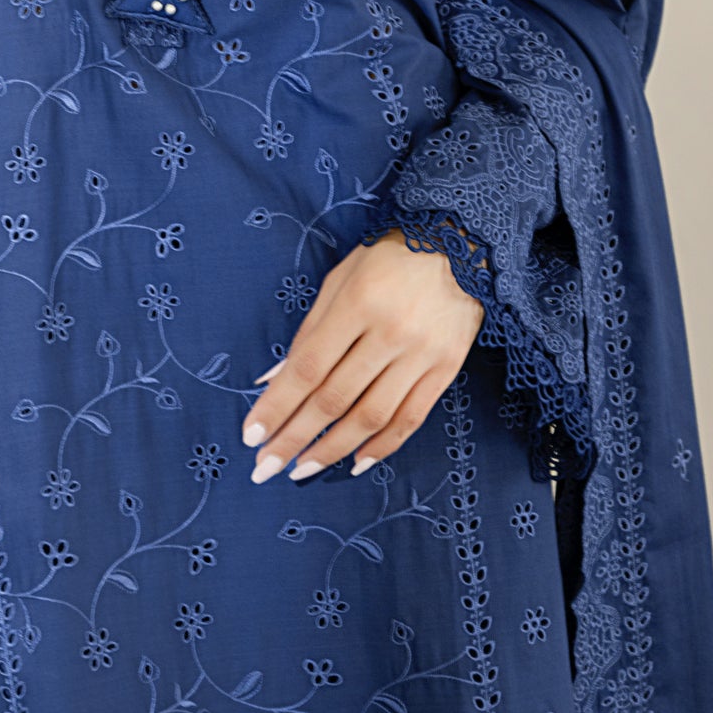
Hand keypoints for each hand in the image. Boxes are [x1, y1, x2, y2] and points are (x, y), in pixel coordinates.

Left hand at [241, 230, 483, 483]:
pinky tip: (356, 463)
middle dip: (295, 437)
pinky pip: (410, 419)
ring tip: (303, 469)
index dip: (278, 406)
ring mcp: (421, 354)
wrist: (461, 243)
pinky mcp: (446, 369)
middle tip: (266, 467)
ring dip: (333, 449)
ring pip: (371, 417)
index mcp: (357, 302)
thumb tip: (274, 381)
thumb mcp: (340, 279)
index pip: (308, 367)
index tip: (251, 437)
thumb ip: (308, 331)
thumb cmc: (388, 257)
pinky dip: (382, 447)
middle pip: (334, 398)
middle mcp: (389, 332)